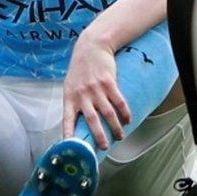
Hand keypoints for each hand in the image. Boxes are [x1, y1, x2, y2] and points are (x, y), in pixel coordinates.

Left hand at [62, 33, 131, 149]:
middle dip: (99, 137)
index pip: (68, 120)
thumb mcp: (70, 86)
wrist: (91, 47)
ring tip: (120, 136)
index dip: (69, 135)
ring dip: (115, 127)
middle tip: (105, 147)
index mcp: (70, 97)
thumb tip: (77, 125)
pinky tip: (128, 120)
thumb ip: (74, 104)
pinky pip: (119, 102)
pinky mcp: (109, 83)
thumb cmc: (80, 70)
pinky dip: (125, 113)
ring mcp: (96, 89)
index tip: (72, 148)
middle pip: (92, 121)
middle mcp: (82, 95)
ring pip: (108, 114)